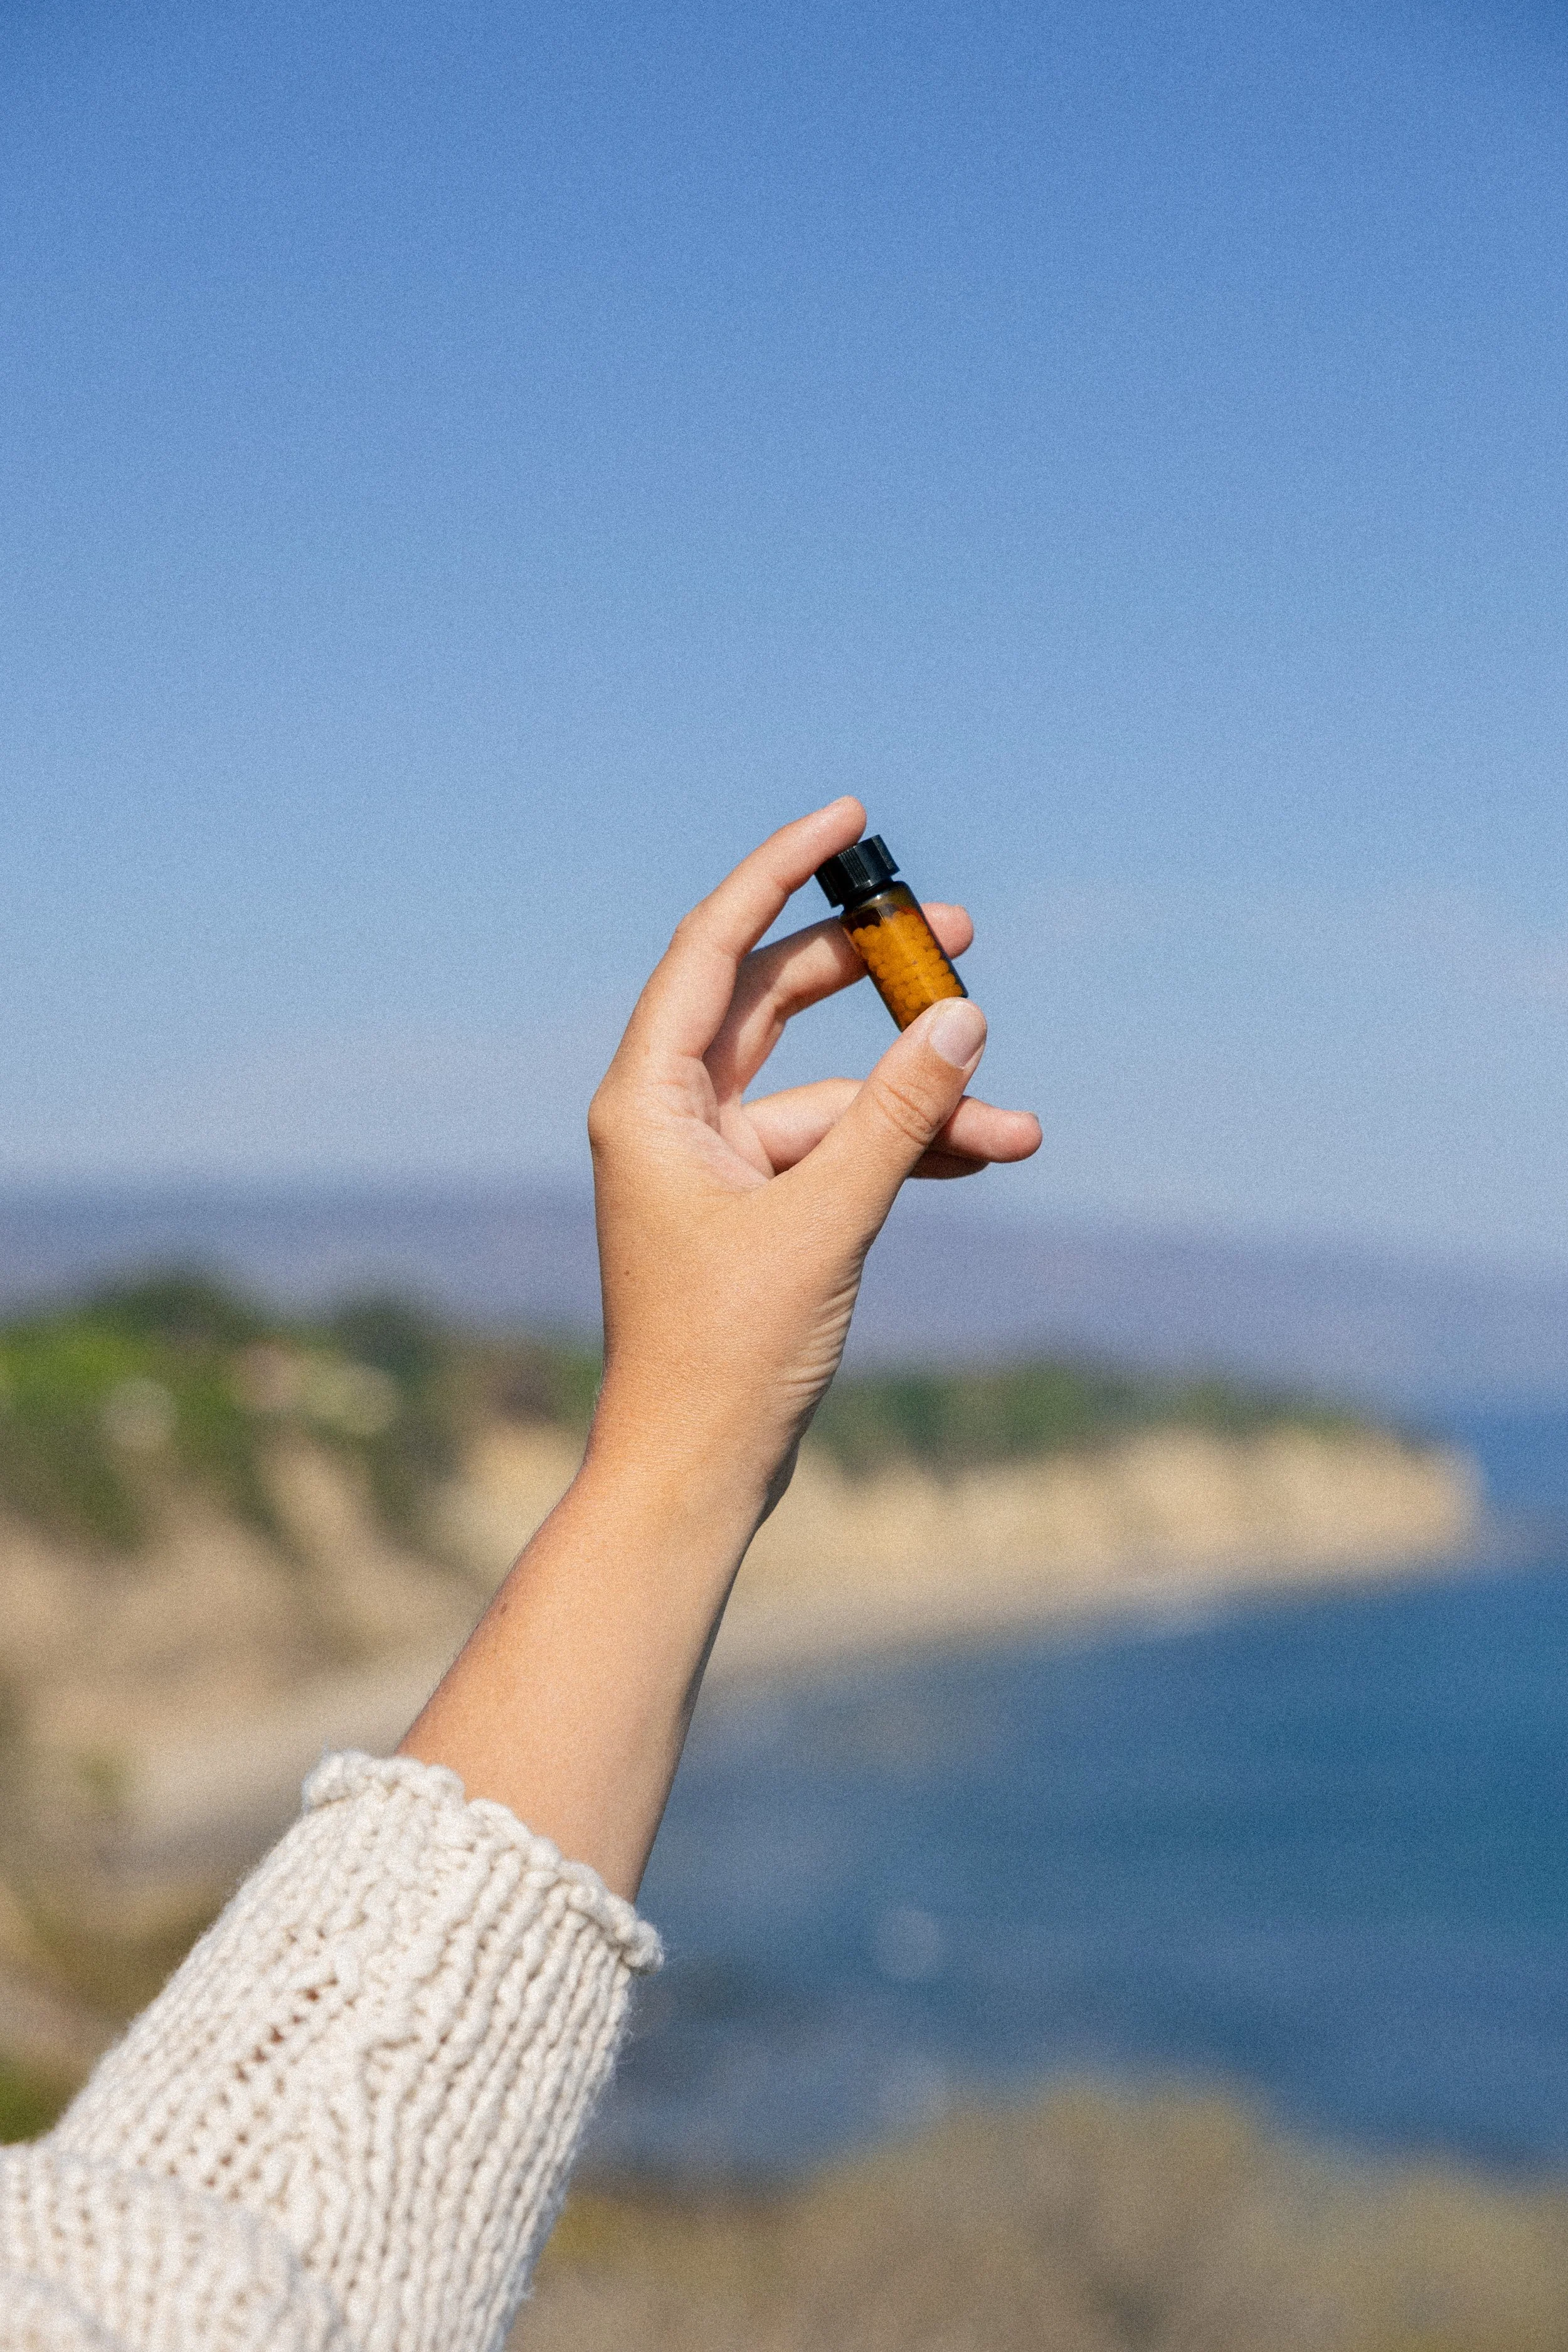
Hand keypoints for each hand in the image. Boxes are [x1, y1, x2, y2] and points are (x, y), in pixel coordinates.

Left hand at [586, 796, 1040, 1522]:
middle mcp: (672, 1117)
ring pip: (827, 1093)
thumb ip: (898, 1117)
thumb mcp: (828, 1221)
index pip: (715, 949)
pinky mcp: (754, 1212)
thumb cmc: (728, 1354)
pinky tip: (984, 1155)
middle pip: (772, 1002)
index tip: (848, 820)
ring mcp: (713, 1165)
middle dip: (868, 971)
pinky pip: (836, 1153)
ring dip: (917, 1100)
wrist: (696, 1472)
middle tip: (958, 931)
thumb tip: (961, 1016)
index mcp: (649, 1099)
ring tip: (1019, 1123)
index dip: (780, 872)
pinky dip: (902, 1151)